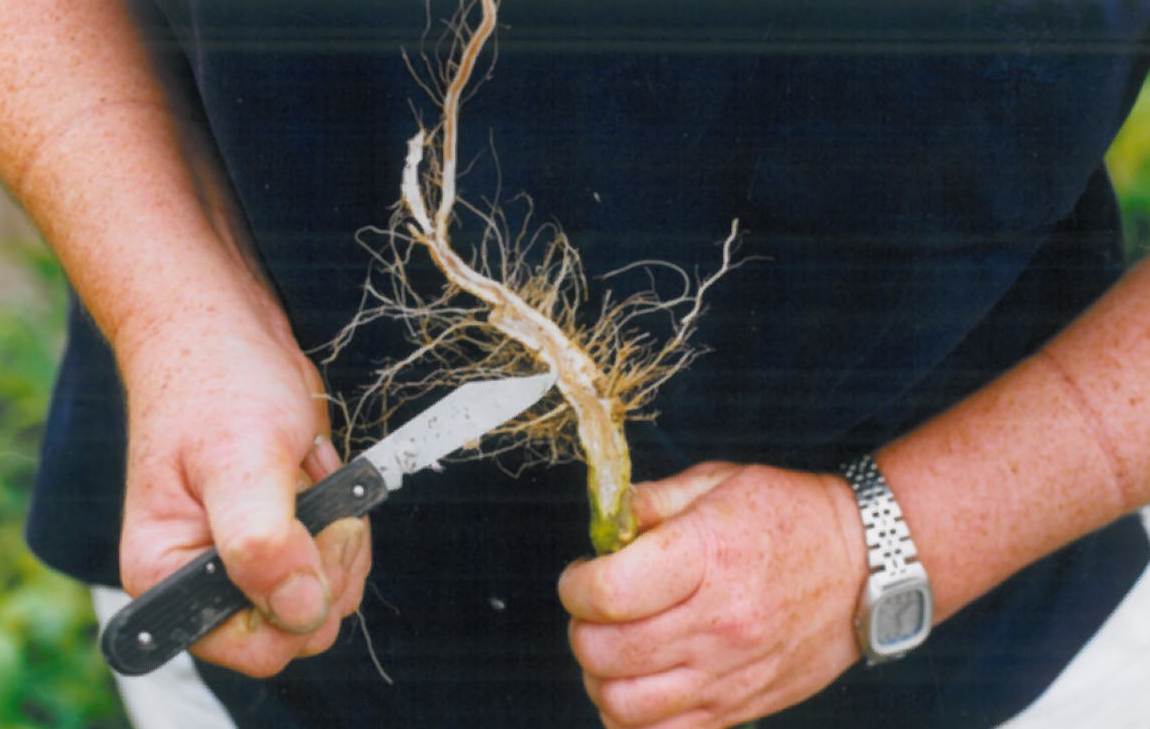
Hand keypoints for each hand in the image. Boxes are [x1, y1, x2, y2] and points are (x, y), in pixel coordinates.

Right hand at [116, 303, 371, 676]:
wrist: (227, 331)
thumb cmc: (216, 383)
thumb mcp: (241, 459)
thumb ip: (264, 542)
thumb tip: (299, 610)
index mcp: (170, 578)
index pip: (254, 648)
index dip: (299, 600)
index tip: (309, 531)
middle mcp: (206, 580)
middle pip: (304, 623)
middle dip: (328, 557)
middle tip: (311, 490)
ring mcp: (250, 559)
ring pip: (330, 590)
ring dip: (340, 530)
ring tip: (308, 472)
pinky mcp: (286, 533)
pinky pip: (339, 554)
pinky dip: (346, 514)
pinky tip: (317, 470)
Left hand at [559, 462, 866, 728]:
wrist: (867, 564)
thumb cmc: (789, 516)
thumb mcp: (719, 481)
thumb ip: (652, 501)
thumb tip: (603, 525)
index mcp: (706, 555)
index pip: (608, 592)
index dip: (575, 585)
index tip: (582, 576)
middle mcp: (717, 622)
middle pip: (606, 652)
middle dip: (582, 629)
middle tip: (595, 611)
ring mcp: (729, 673)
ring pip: (624, 705)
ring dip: (600, 678)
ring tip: (613, 650)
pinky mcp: (741, 706)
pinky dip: (632, 721)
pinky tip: (637, 687)